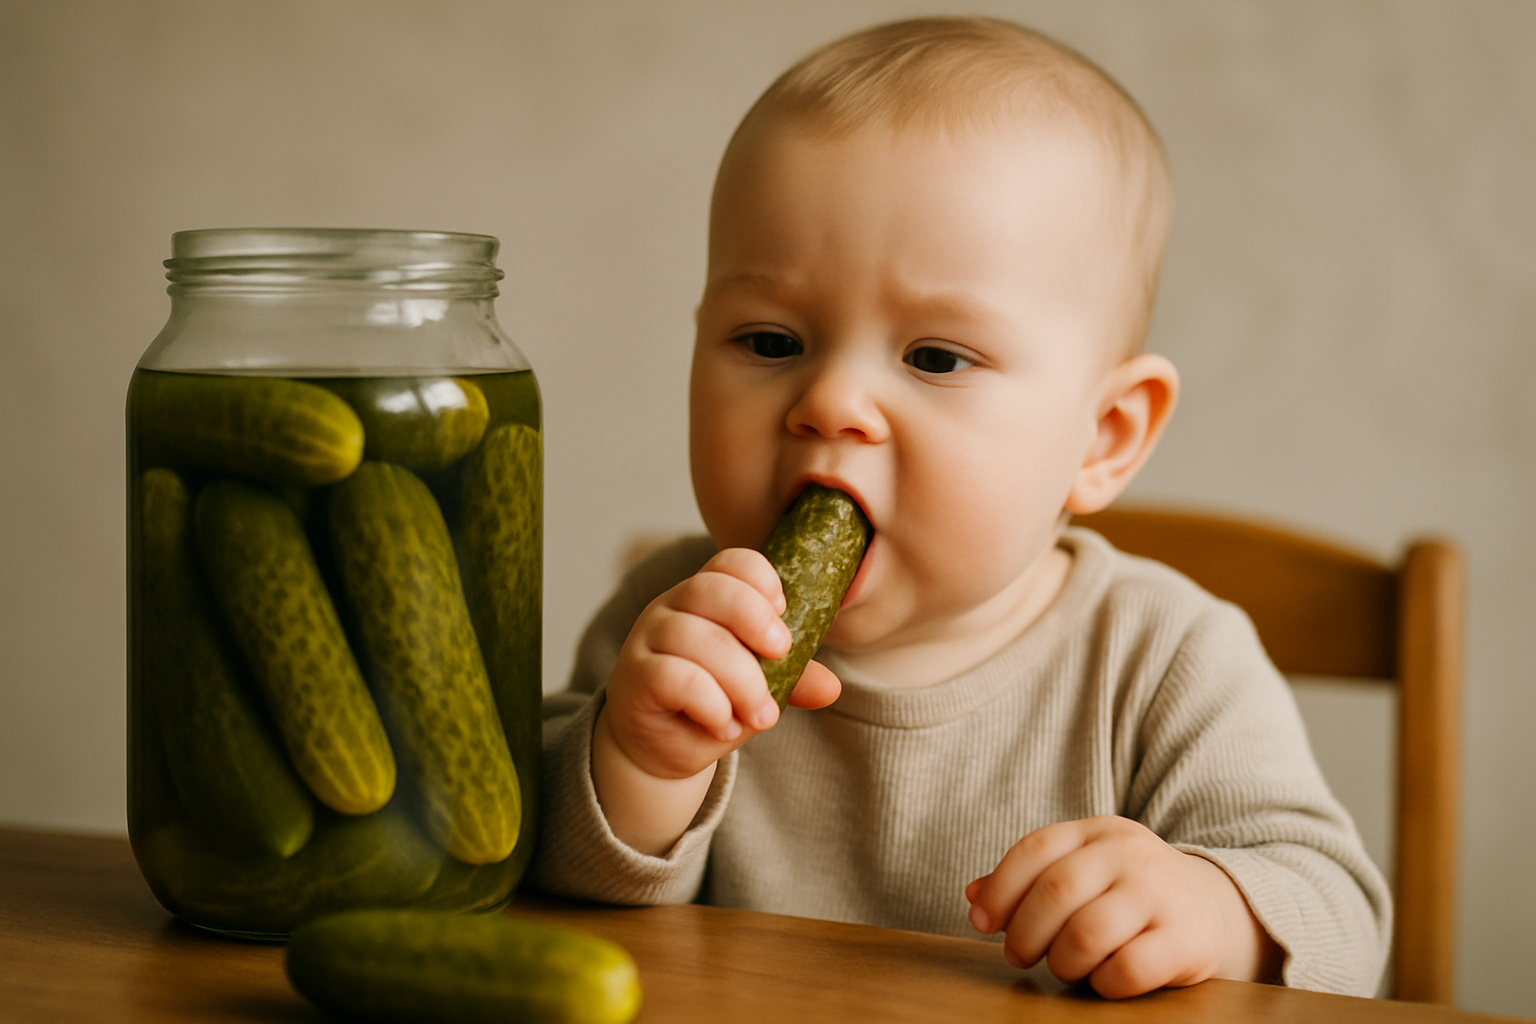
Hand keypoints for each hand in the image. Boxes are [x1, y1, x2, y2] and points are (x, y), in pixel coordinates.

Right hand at [593, 548, 839, 854]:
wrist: (661, 749)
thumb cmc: (712, 705)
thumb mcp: (760, 688)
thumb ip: (793, 678)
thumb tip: (832, 687)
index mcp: (703, 597)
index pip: (729, 562)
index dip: (760, 578)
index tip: (784, 612)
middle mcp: (670, 608)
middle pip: (709, 588)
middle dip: (754, 618)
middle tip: (782, 654)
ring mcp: (647, 640)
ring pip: (695, 637)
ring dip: (741, 679)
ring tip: (761, 714)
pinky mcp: (635, 678)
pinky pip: (674, 676)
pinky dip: (710, 703)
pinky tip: (724, 724)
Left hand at [964, 816, 1280, 997]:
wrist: (1215, 908)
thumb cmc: (1130, 892)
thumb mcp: (1084, 871)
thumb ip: (1030, 880)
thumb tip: (972, 895)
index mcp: (1097, 831)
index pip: (1035, 849)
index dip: (1000, 888)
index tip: (982, 922)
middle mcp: (1130, 854)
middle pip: (1056, 890)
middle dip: (1025, 931)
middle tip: (1018, 955)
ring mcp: (1160, 893)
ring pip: (1087, 932)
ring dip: (1062, 960)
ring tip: (1063, 967)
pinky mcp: (1186, 939)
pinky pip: (1128, 968)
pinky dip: (1103, 982)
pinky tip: (1103, 979)